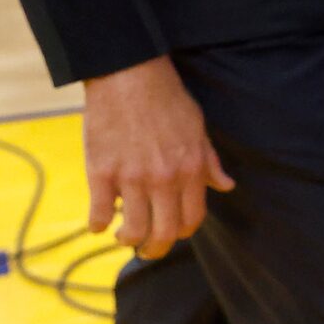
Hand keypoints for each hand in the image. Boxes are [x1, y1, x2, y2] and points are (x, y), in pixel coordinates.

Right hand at [82, 56, 232, 260]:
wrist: (129, 74)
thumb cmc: (166, 99)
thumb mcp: (198, 128)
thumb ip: (210, 161)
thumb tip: (226, 186)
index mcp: (190, 168)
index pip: (192, 219)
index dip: (183, 232)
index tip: (174, 233)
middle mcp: (163, 178)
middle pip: (164, 233)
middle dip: (156, 249)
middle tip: (148, 249)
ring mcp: (131, 177)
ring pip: (131, 231)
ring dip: (127, 240)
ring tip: (123, 235)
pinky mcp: (100, 172)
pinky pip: (98, 215)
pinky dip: (96, 224)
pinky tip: (98, 221)